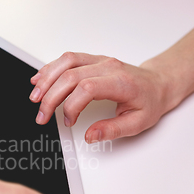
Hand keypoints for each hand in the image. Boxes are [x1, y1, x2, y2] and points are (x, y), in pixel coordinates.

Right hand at [29, 52, 176, 142]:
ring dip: (46, 79)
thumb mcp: (138, 123)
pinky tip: (40, 79)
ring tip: (35, 96)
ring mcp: (99, 61)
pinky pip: (68, 58)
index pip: (86, 87)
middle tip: (42, 115)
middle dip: (50, 96)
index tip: (68, 121)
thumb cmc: (150, 101)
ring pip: (66, 62)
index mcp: (120, 82)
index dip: (71, 105)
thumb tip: (90, 136)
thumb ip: (112, 130)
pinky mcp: (92, 60)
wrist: (159, 83)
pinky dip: (51, 68)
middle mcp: (108, 67)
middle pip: (70, 75)